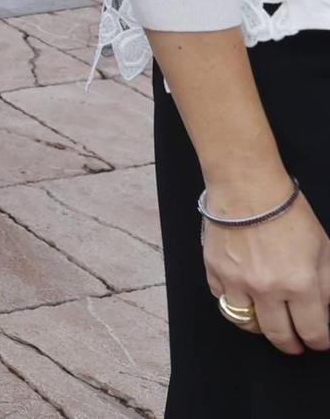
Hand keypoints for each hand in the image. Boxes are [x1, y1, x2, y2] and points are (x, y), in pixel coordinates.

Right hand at [205, 185, 329, 353]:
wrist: (246, 188)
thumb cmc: (288, 213)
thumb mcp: (324, 249)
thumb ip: (328, 285)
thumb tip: (325, 311)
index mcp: (299, 284)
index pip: (312, 331)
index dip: (319, 341)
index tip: (319, 341)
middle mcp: (266, 289)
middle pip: (278, 334)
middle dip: (290, 344)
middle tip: (294, 344)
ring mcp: (236, 281)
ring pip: (245, 323)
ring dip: (260, 327)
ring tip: (267, 323)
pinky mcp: (214, 270)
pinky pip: (223, 299)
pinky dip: (234, 301)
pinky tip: (244, 294)